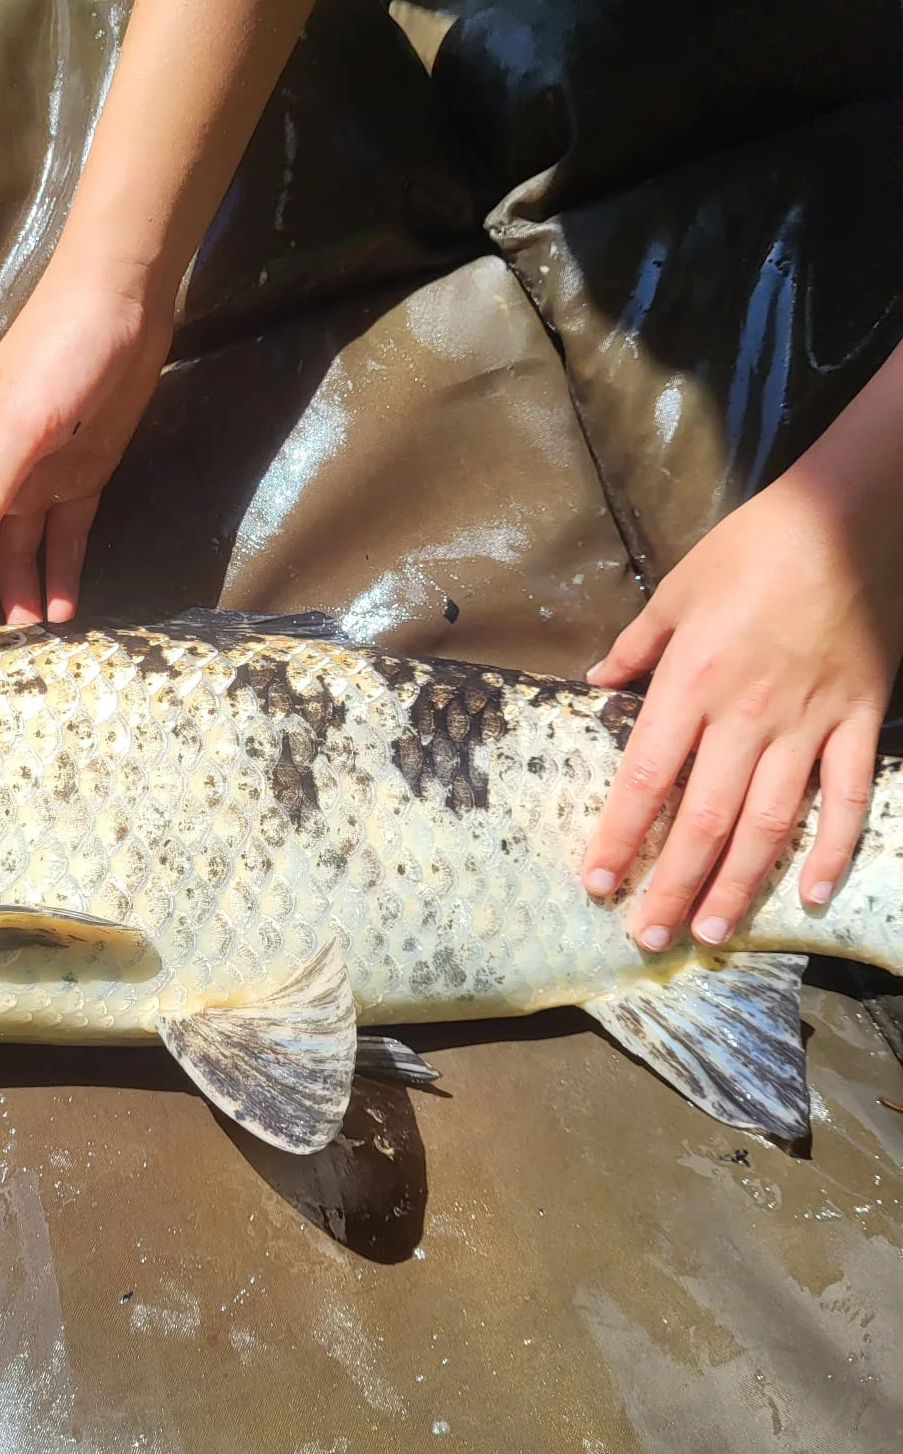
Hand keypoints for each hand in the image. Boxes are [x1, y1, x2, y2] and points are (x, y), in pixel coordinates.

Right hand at [0, 255, 171, 633]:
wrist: (124, 302)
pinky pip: (65, 539)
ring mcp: (38, 477)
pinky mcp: (82, 476)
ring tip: (31, 648)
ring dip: (20, 597)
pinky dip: (63, 574)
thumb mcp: (17, 426)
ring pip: (19, 554)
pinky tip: (67, 610)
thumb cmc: (57, 353)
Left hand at [581, 470, 902, 948]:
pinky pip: (846, 797)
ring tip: (712, 931)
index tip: (598, 883)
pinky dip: (833, 847)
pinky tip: (816, 893)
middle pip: (702, 820)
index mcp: (689, 683)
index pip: (644, 779)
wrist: (846, 516)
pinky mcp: (858, 718)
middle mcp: (744, 715)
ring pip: (768, 823)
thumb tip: (595, 682)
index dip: (620, 837)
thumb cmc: (754, 545)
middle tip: (649, 937)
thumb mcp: (676, 587)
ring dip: (739, 884)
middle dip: (672, 884)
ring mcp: (806, 722)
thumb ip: (636, 645)